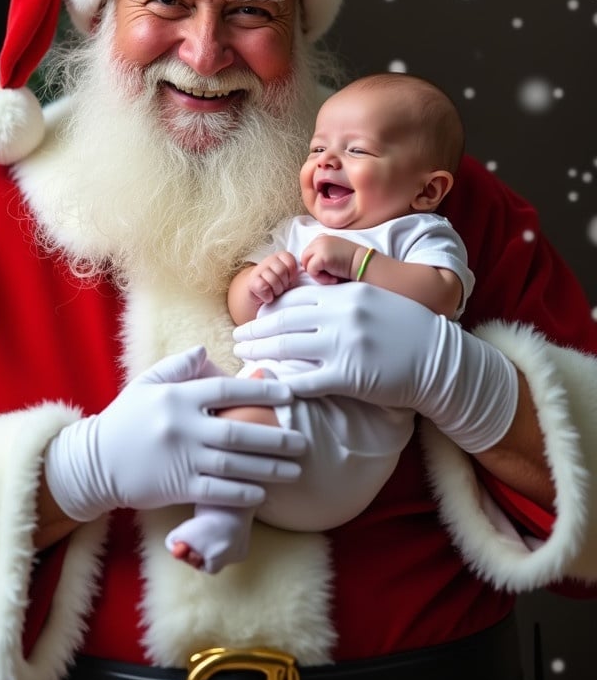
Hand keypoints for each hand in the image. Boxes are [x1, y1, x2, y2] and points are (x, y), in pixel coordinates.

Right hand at [44, 345, 305, 520]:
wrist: (96, 461)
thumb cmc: (127, 419)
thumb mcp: (148, 383)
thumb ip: (179, 366)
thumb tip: (207, 351)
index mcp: (178, 396)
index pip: (228, 390)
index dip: (261, 391)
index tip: (288, 393)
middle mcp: (184, 426)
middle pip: (239, 430)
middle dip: (275, 436)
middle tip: (303, 439)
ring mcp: (182, 458)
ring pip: (235, 463)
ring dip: (269, 467)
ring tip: (296, 468)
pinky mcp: (177, 486)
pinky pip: (218, 491)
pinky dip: (243, 492)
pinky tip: (264, 491)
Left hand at [233, 284, 517, 453]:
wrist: (441, 360)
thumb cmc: (409, 330)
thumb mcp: (376, 300)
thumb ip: (343, 299)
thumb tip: (310, 303)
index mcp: (346, 294)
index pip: (296, 298)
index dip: (271, 308)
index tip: (255, 315)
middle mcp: (341, 315)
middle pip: (285, 322)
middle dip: (257, 331)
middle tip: (237, 338)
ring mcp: (344, 345)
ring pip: (288, 348)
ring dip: (261, 353)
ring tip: (243, 356)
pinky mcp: (349, 375)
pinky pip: (307, 380)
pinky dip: (284, 383)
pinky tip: (267, 385)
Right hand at [249, 251, 298, 304]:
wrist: (260, 297)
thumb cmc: (279, 287)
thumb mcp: (289, 278)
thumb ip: (297, 273)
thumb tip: (306, 271)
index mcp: (280, 257)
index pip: (291, 262)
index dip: (292, 275)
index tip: (289, 282)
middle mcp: (269, 260)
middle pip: (282, 271)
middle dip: (284, 284)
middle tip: (280, 288)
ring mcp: (258, 270)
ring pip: (273, 280)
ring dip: (276, 291)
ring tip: (274, 292)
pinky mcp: (251, 282)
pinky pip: (263, 287)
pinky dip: (267, 296)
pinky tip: (267, 297)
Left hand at [300, 234, 356, 283]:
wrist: (364, 264)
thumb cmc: (351, 263)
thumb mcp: (333, 253)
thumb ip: (321, 254)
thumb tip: (306, 266)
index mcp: (322, 237)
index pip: (308, 253)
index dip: (316, 264)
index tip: (331, 268)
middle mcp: (319, 239)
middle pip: (305, 258)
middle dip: (315, 269)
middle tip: (330, 275)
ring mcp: (319, 246)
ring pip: (306, 265)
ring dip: (318, 275)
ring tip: (332, 276)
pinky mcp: (321, 256)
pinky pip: (311, 271)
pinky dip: (321, 278)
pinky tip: (333, 278)